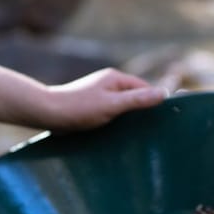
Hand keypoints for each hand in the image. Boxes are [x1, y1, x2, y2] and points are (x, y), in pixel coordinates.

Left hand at [38, 69, 167, 131]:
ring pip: (123, 106)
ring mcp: (100, 94)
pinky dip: (118, 121)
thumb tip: (163, 94)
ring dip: (129, 118)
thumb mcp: (112, 105)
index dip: (154, 101)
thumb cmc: (79, 108)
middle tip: (155, 129)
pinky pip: (112, 112)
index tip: (166, 118)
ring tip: (139, 135)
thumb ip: (137, 100)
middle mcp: (109, 83)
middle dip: (143, 110)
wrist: (47, 113)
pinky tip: (120, 134)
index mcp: (115, 78)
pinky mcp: (92, 106)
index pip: (144, 88)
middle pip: (134, 96)